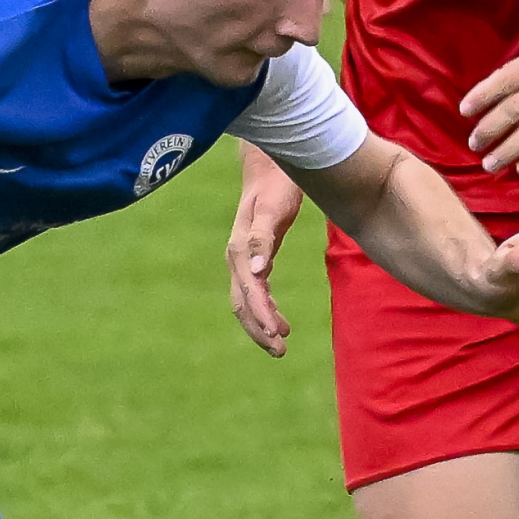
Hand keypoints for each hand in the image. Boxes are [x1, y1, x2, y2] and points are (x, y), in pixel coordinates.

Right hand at [226, 151, 308, 356]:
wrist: (270, 167)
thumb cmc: (276, 186)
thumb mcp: (273, 209)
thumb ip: (263, 239)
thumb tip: (258, 271)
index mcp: (240, 249)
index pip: (249, 293)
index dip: (262, 316)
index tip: (278, 336)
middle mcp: (237, 258)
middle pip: (242, 304)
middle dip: (259, 330)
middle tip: (280, 351)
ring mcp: (243, 259)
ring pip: (246, 301)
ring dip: (261, 324)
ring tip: (281, 343)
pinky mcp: (253, 258)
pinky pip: (254, 291)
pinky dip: (265, 308)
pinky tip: (279, 319)